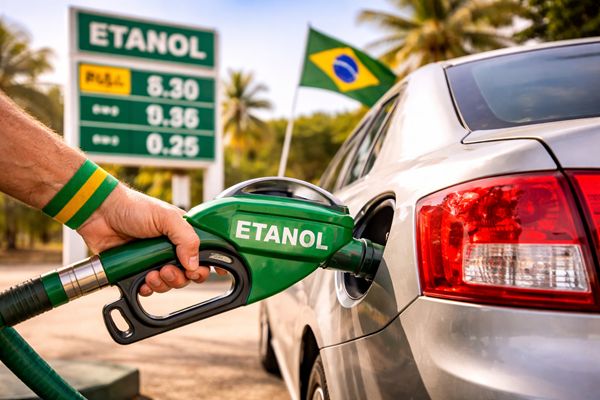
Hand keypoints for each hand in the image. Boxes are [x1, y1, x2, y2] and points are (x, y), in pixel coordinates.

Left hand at [77, 184, 206, 295]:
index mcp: (182, 234)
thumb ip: (186, 238)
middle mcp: (171, 249)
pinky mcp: (137, 269)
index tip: (211, 271)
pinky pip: (149, 288)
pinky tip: (143, 281)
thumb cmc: (133, 207)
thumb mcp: (166, 217)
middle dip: (181, 277)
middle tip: (168, 270)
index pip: (204, 252)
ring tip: (151, 273)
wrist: (100, 214)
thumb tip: (194, 264)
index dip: (210, 263)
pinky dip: (148, 288)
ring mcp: (154, 260)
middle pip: (188, 273)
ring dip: (163, 283)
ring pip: (169, 283)